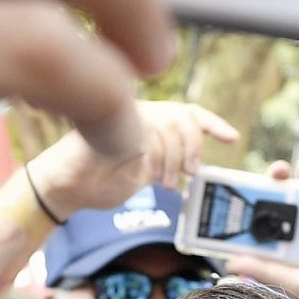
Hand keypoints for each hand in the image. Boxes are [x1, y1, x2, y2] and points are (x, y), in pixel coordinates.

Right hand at [27, 99, 239, 216]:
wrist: (67, 187)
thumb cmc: (101, 179)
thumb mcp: (144, 170)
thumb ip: (166, 159)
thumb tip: (193, 164)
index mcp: (147, 119)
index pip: (188, 111)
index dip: (212, 123)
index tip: (232, 138)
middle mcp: (138, 112)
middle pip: (183, 116)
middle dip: (193, 146)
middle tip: (191, 171)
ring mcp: (124, 116)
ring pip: (168, 128)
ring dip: (172, 160)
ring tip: (165, 182)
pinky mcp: (114, 126)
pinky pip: (147, 137)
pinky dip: (154, 159)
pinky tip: (145, 174)